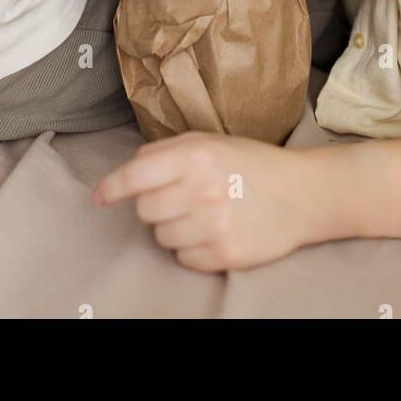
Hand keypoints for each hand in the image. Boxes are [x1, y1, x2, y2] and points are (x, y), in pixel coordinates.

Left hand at [93, 131, 322, 270]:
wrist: (300, 194)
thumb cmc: (250, 164)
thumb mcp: (210, 141)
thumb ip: (166, 151)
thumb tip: (127, 170)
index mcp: (195, 155)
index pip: (136, 175)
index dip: (112, 188)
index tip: (100, 197)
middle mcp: (202, 189)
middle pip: (145, 210)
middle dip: (156, 205)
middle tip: (183, 196)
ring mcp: (214, 225)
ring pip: (161, 237)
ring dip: (174, 228)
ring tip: (203, 213)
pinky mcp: (225, 254)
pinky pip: (183, 259)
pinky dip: (193, 248)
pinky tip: (214, 232)